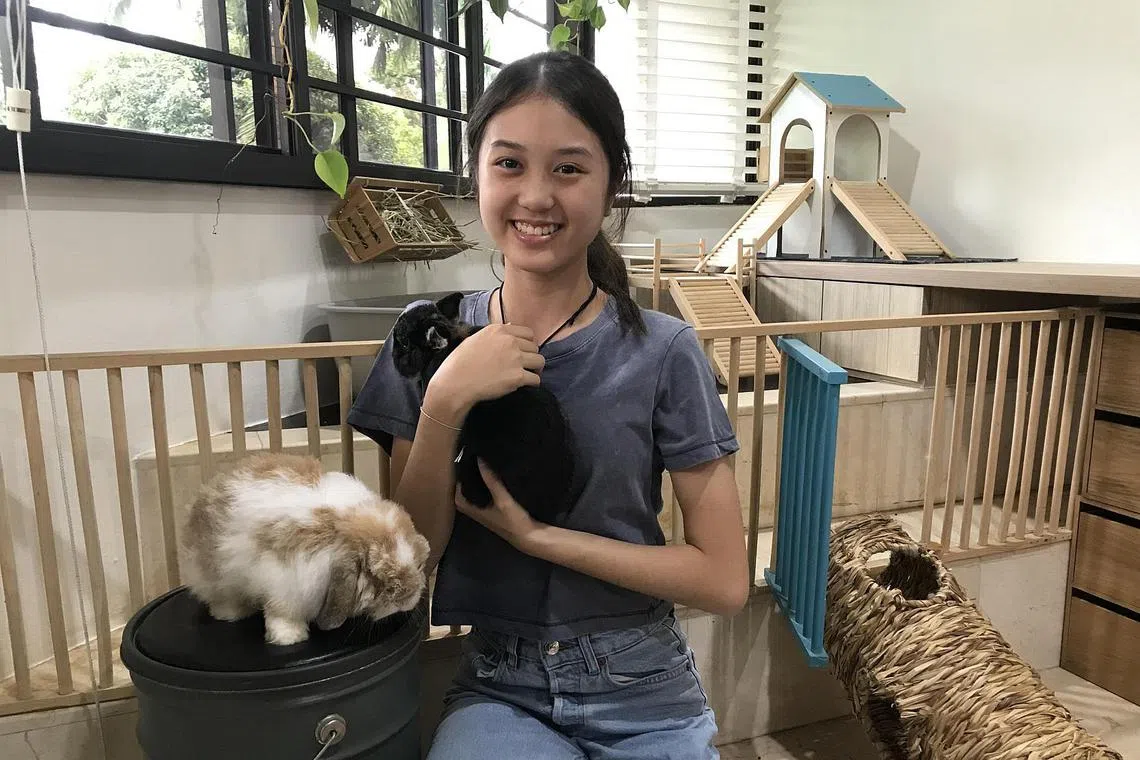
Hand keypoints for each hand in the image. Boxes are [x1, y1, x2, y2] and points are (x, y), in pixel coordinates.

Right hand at [424, 324, 543, 420]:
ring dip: (535, 368)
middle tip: (524, 365)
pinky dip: (533, 383)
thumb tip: (511, 326)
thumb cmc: (460, 362)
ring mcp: (515, 359)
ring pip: (540, 361)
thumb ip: (495, 334)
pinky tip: (525, 385)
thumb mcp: (475, 339)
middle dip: (531, 356)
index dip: (527, 343)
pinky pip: (536, 379)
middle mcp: (510, 341)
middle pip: (535, 347)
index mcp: (499, 330)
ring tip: (527, 374)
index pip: (528, 333)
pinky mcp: (518, 377)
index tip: (523, 351)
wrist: (456, 383)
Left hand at [455, 459, 542, 551]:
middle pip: (468, 494)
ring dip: (479, 483)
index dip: (458, 483)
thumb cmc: (513, 522)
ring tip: (482, 465)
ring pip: (479, 495)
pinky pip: (489, 496)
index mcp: (475, 511)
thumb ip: (491, 481)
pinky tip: (495, 476)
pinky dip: (489, 487)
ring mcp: (489, 512)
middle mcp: (479, 512)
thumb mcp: (502, 500)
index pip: (458, 496)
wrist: (531, 538)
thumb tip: (479, 460)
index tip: (462, 467)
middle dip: (468, 481)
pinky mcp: (500, 511)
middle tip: (472, 463)